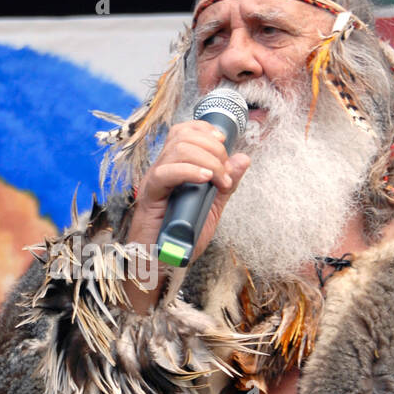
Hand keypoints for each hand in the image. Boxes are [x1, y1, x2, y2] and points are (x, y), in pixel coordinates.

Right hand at [124, 120, 251, 277]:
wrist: (161, 263)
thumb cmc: (181, 238)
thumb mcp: (212, 207)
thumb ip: (226, 183)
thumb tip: (243, 158)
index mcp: (175, 166)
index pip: (185, 130)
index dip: (206, 130)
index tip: (225, 144)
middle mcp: (163, 168)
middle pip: (184, 135)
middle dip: (213, 148)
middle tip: (225, 174)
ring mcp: (155, 179)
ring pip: (178, 149)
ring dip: (207, 160)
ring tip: (219, 181)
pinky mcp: (150, 195)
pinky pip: (166, 172)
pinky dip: (189, 171)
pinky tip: (205, 180)